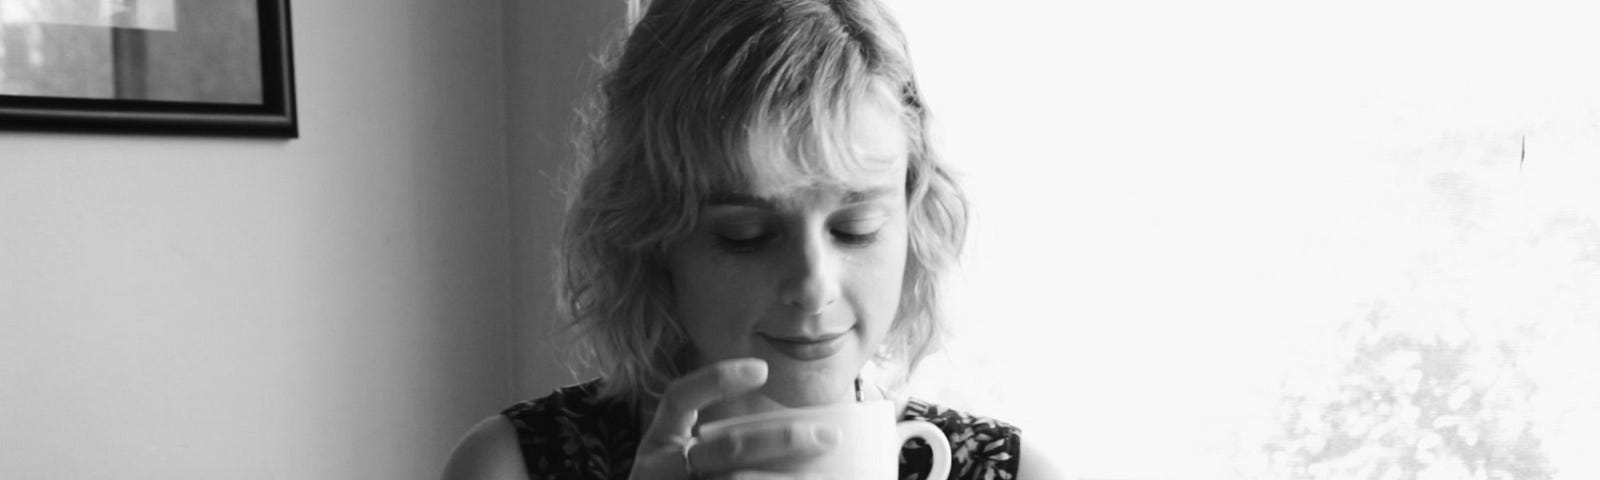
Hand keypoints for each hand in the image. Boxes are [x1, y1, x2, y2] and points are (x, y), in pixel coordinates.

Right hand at [629, 358, 839, 479]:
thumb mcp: (688, 464)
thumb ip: (724, 446)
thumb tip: (798, 432)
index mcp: (658, 446)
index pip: (679, 399)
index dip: (716, 380)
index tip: (762, 369)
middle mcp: (661, 471)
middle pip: (729, 447)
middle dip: (784, 439)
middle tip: (828, 436)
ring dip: (788, 478)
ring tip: (826, 475)